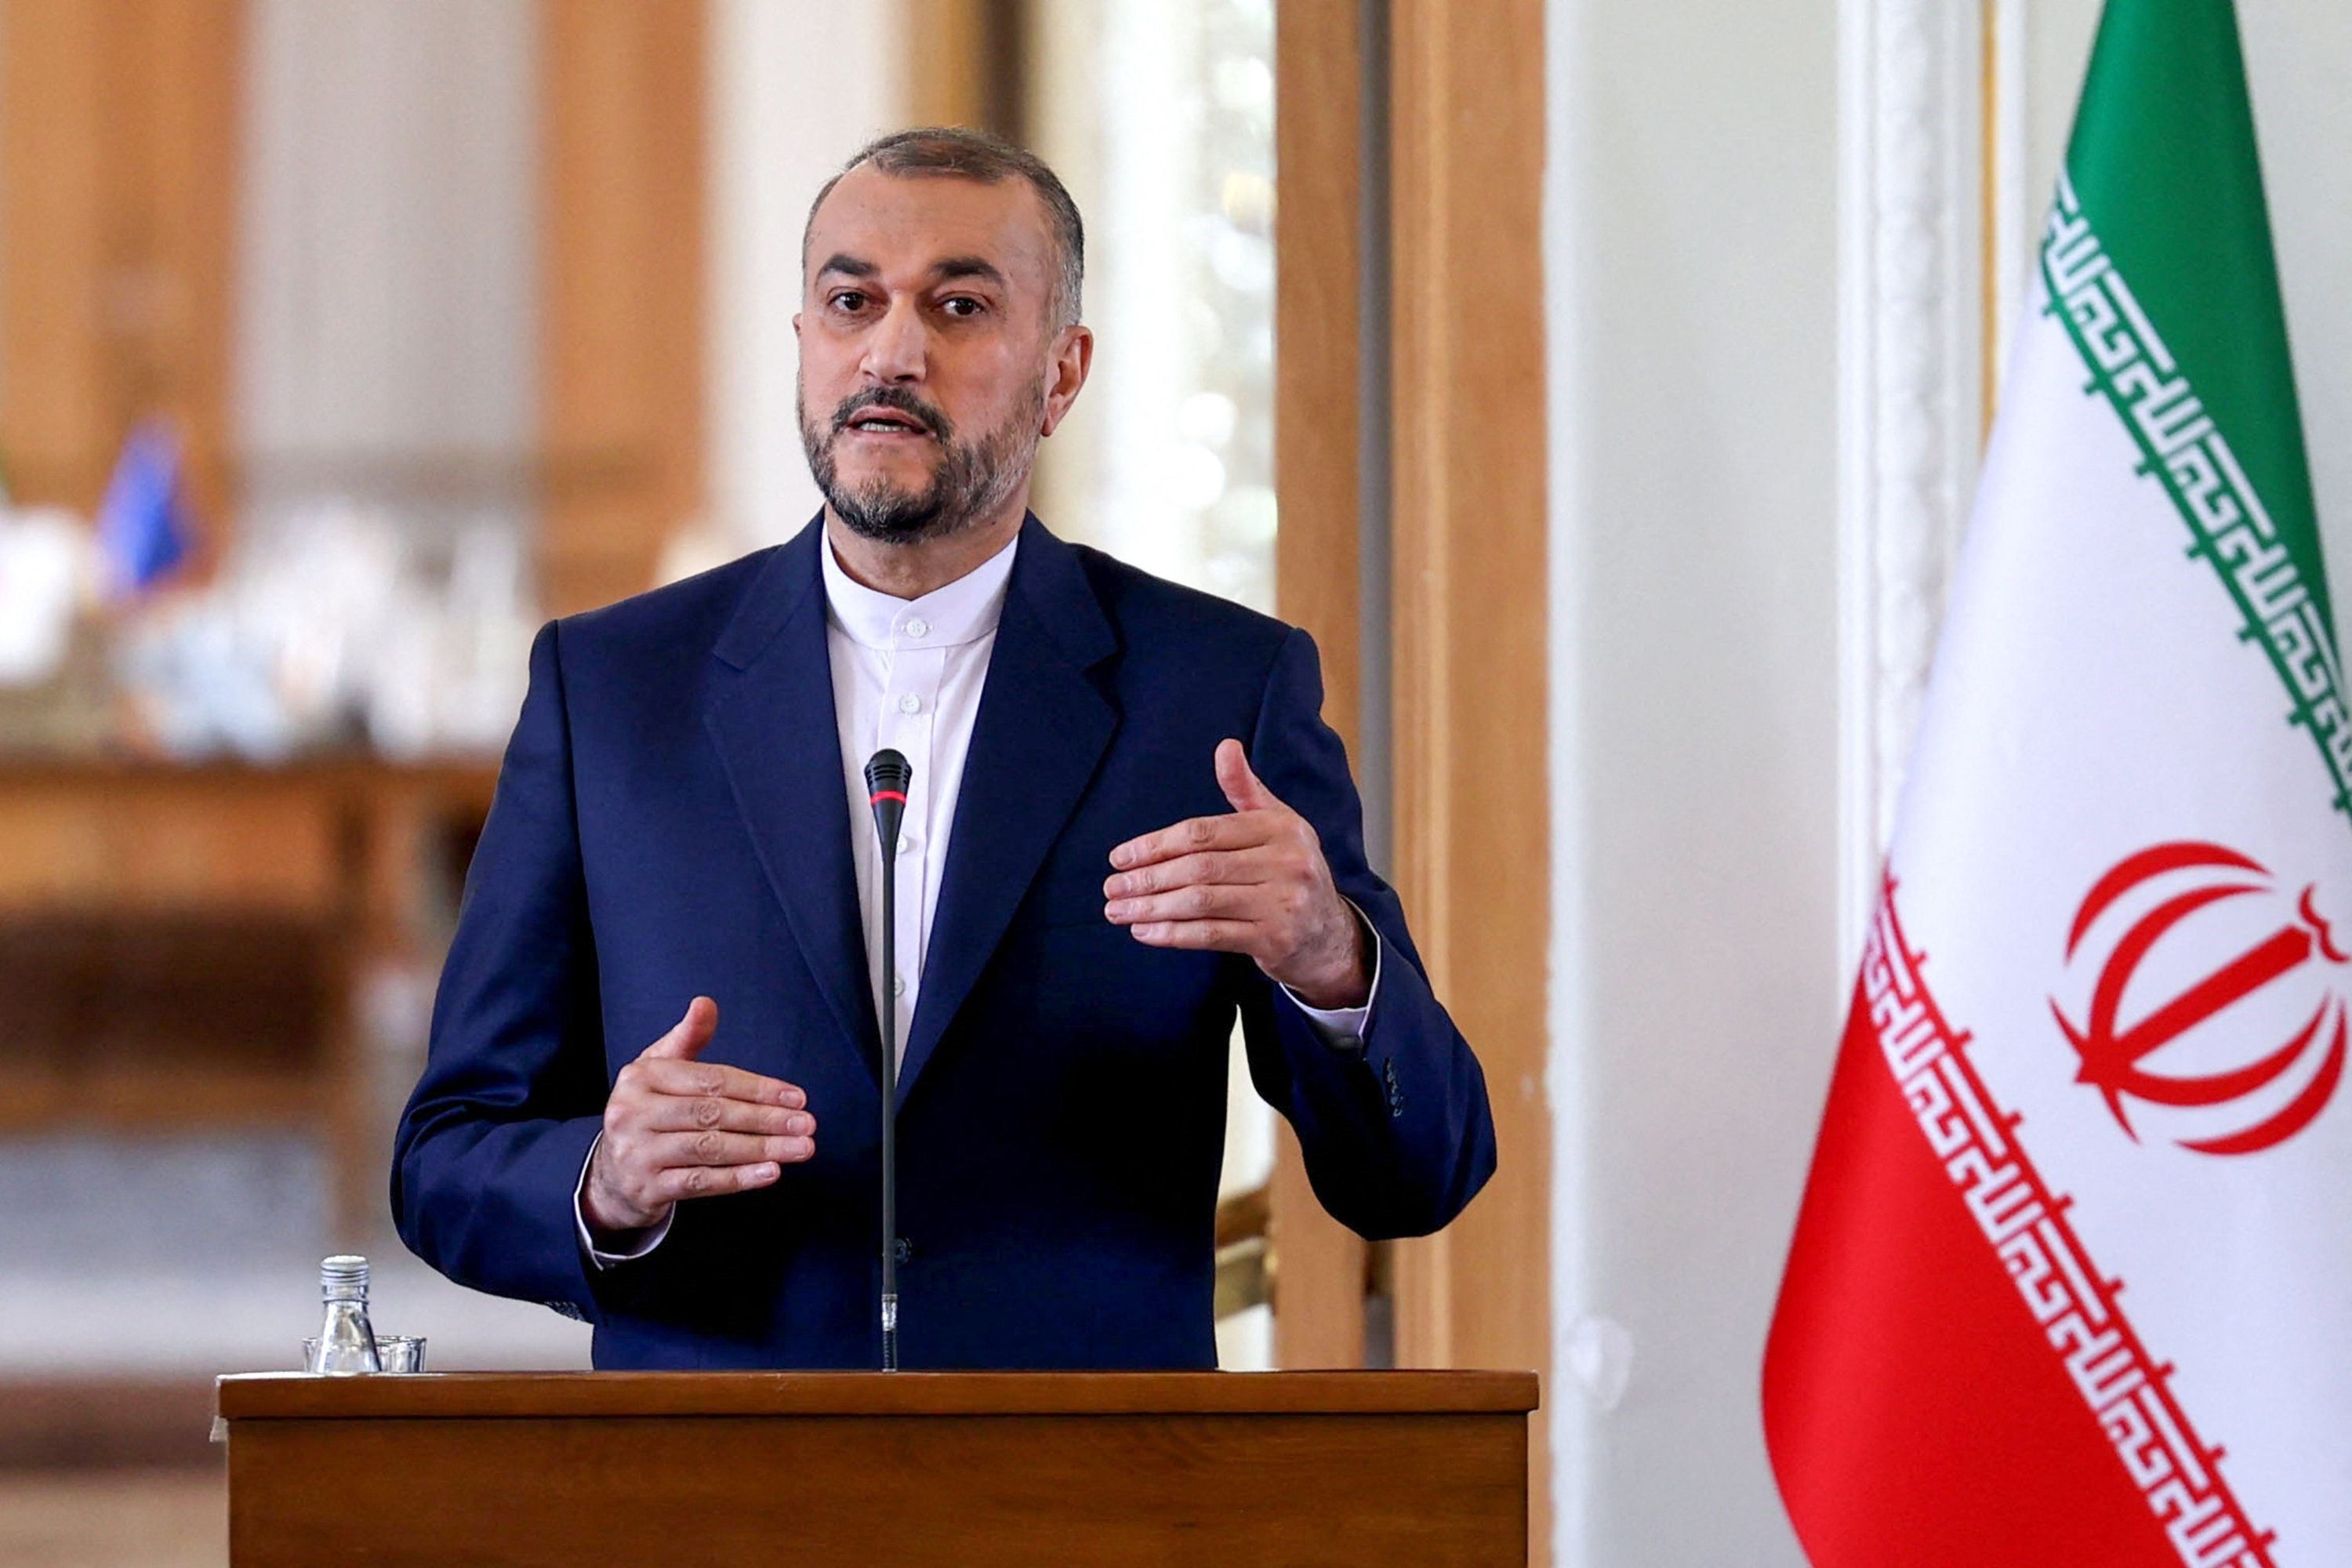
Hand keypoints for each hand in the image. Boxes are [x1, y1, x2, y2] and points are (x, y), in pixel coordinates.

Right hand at [581, 997, 816, 1237]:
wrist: (610, 1176)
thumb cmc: (647, 1112)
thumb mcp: (658, 1070)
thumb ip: (686, 1038)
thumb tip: (705, 1004)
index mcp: (641, 1077)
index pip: (711, 1080)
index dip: (757, 1088)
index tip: (797, 1097)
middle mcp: (633, 1113)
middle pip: (713, 1114)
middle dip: (766, 1119)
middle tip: (806, 1124)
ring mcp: (637, 1153)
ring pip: (710, 1149)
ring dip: (761, 1149)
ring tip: (800, 1148)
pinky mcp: (646, 1188)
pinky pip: (700, 1182)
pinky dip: (738, 1179)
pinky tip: (770, 1173)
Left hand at [1104, 739, 1370, 1008]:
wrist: (1330, 933)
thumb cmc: (1290, 871)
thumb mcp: (1277, 824)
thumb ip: (1245, 789)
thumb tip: (1225, 745)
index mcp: (1281, 827)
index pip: (1204, 832)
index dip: (1156, 844)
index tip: (1119, 857)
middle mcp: (1287, 863)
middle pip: (1199, 867)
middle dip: (1148, 878)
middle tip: (1111, 888)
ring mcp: (1283, 904)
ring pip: (1202, 902)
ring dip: (1152, 908)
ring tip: (1117, 911)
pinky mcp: (1275, 941)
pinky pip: (1212, 935)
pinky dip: (1173, 935)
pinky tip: (1144, 933)